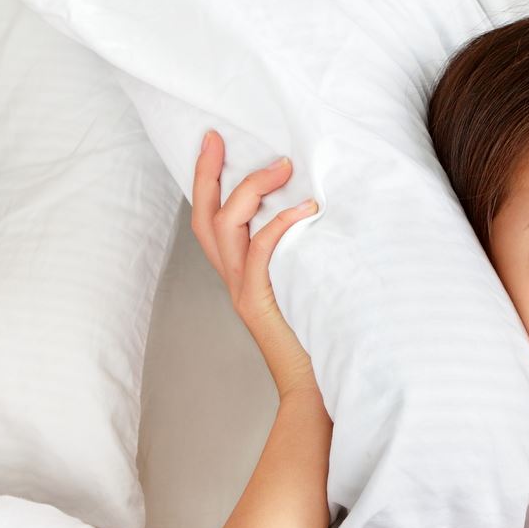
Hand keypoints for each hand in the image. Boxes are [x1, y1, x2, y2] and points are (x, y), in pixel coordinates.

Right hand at [191, 130, 321, 399]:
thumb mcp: (306, 282)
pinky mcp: (259, 303)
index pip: (210, 219)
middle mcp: (234, 279)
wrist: (312, 389)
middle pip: (205, 217)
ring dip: (252, 190)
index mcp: (240, 273)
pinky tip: (306, 209)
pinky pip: (260, 253)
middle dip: (208, 173)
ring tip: (283, 167)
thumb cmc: (317, 337)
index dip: (207, 180)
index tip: (215, 142)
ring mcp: (243, 291)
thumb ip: (302, 250)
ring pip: (225, 228)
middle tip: (219, 138)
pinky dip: (279, 224)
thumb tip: (323, 204)